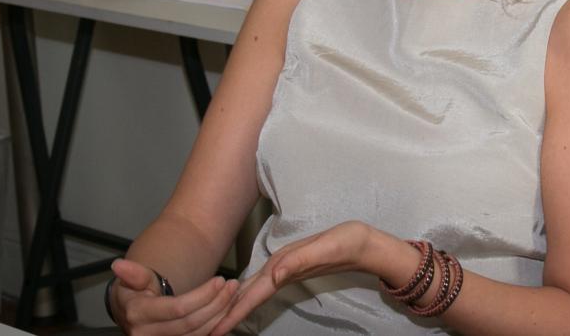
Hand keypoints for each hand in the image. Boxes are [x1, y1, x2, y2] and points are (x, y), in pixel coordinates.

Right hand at [110, 258, 238, 335]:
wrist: (131, 314)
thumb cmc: (136, 292)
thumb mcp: (135, 278)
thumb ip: (133, 273)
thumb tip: (118, 265)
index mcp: (138, 315)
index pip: (177, 308)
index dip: (202, 296)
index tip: (220, 280)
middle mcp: (147, 334)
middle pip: (190, 323)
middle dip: (216, 304)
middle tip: (233, 286)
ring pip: (198, 334)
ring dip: (219, 315)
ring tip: (233, 295)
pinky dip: (215, 326)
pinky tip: (226, 311)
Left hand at [209, 221, 374, 334]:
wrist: (364, 243)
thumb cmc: (346, 243)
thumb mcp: (323, 249)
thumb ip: (298, 261)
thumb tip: (273, 276)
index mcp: (284, 271)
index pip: (252, 296)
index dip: (232, 314)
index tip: (214, 332)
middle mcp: (281, 273)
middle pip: (248, 298)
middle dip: (227, 314)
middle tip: (205, 330)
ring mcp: (286, 269)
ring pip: (254, 290)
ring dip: (235, 304)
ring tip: (215, 315)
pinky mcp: (291, 264)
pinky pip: (263, 282)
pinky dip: (248, 290)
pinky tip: (242, 292)